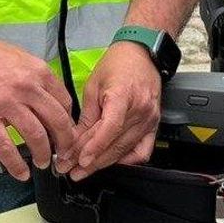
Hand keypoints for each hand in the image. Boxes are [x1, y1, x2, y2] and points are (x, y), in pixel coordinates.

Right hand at [0, 34, 76, 180]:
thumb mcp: (21, 58)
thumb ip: (37, 78)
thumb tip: (49, 99)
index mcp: (38, 72)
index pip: (64, 102)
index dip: (69, 121)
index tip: (67, 132)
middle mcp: (27, 88)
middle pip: (57, 121)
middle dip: (64, 142)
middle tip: (63, 153)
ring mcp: (6, 104)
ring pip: (35, 135)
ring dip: (43, 154)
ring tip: (43, 162)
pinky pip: (6, 147)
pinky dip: (16, 164)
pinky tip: (22, 173)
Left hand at [56, 40, 161, 180]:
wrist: (142, 53)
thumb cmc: (117, 64)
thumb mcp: (93, 85)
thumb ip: (86, 116)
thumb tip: (73, 140)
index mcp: (123, 95)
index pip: (110, 128)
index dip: (93, 147)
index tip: (78, 160)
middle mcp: (140, 110)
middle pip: (115, 144)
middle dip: (91, 161)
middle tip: (69, 169)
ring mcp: (150, 119)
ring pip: (125, 151)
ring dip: (104, 163)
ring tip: (84, 169)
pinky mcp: (154, 125)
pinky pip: (143, 151)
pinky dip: (127, 160)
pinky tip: (112, 162)